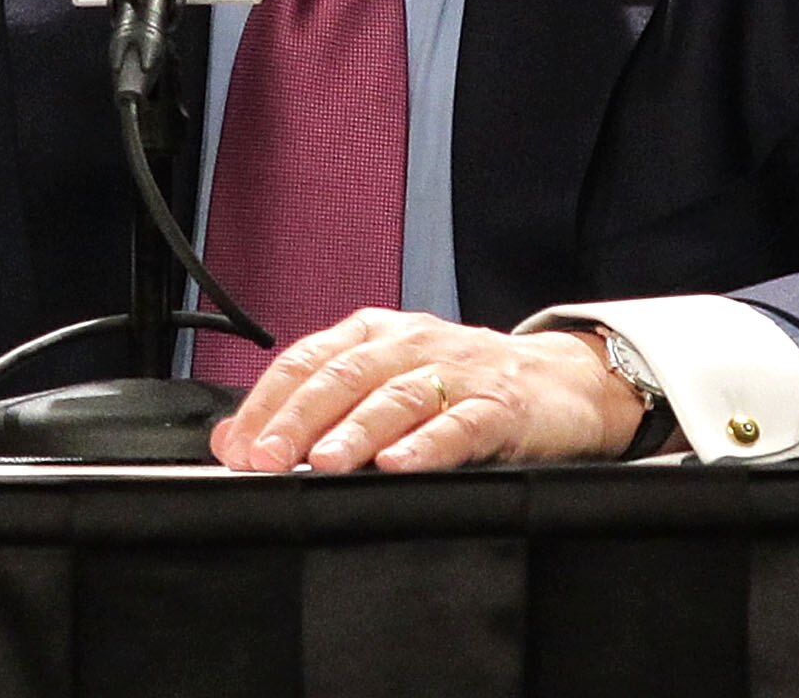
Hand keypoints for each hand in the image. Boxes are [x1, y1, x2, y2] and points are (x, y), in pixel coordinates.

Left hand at [209, 308, 648, 473]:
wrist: (565, 382)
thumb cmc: (465, 385)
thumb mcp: (386, 383)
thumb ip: (314, 407)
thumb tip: (233, 440)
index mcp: (376, 333)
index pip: (307, 360)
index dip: (267, 402)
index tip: (236, 445)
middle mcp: (412, 344)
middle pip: (344, 376)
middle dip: (298, 420)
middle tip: (264, 459)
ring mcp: (458, 371)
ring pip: (397, 397)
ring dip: (355, 432)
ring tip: (323, 463)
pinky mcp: (501, 405)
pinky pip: (461, 423)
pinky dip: (428, 445)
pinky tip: (401, 465)